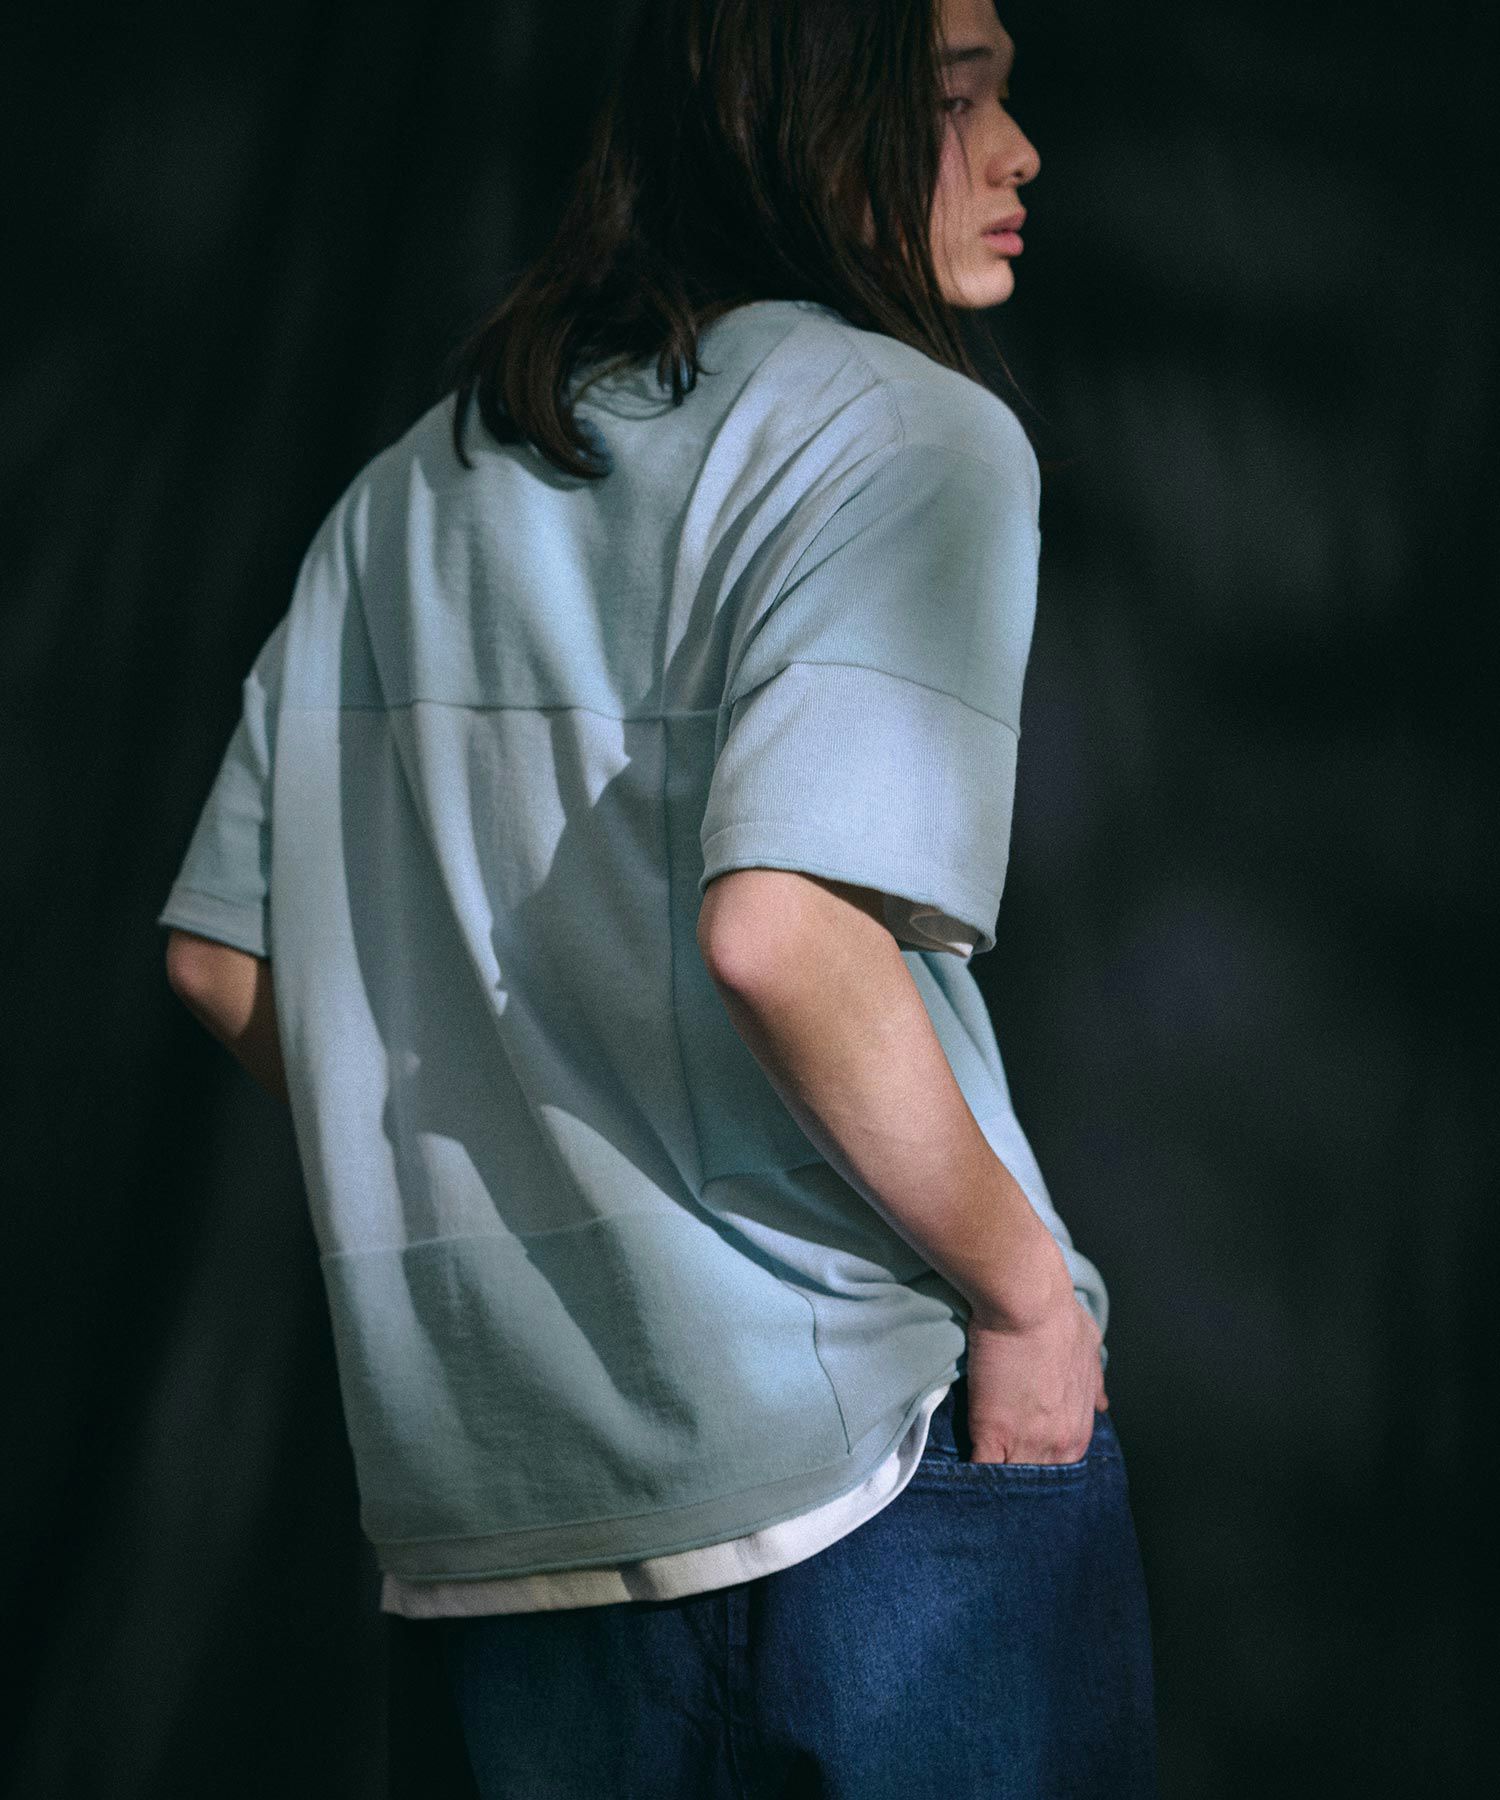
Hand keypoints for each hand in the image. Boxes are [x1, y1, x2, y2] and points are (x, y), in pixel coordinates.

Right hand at [962, 1285, 1107, 1464]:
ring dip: (995, 1477)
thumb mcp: (1089, 1350)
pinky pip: (981, 1471)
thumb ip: (1094, 1383)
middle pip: (1036, 1480)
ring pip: (1010, 1480)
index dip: (1037, 1461)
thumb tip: (1100, 1404)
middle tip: (999, 1467)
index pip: (1058, 1467)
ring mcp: (1026, 1444)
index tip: (1021, 1456)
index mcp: (1080, 1430)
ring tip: (978, 1478)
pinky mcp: (992, 1435)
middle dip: (1018, 1474)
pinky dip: (970, 1475)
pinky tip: (960, 1474)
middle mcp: (1060, 1444)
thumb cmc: (1059, 1317)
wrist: (1028, 1302)